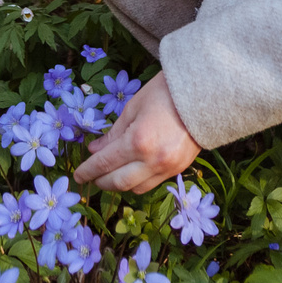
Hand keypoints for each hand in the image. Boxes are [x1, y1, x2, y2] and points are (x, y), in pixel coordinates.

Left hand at [74, 74, 198, 193]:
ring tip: (110, 175)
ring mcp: (168, 167)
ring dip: (119, 184)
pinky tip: (132, 171)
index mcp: (138, 141)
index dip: (88, 171)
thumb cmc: (164, 93)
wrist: (204, 94)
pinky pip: (152, 184)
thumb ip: (113, 133)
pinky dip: (138, 181)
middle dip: (101, 181)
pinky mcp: (179, 169)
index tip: (78, 175)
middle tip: (91, 176)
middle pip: (118, 183)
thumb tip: (94, 151)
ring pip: (136, 188)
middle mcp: (152, 160)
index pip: (105, 164)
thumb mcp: (133, 108)